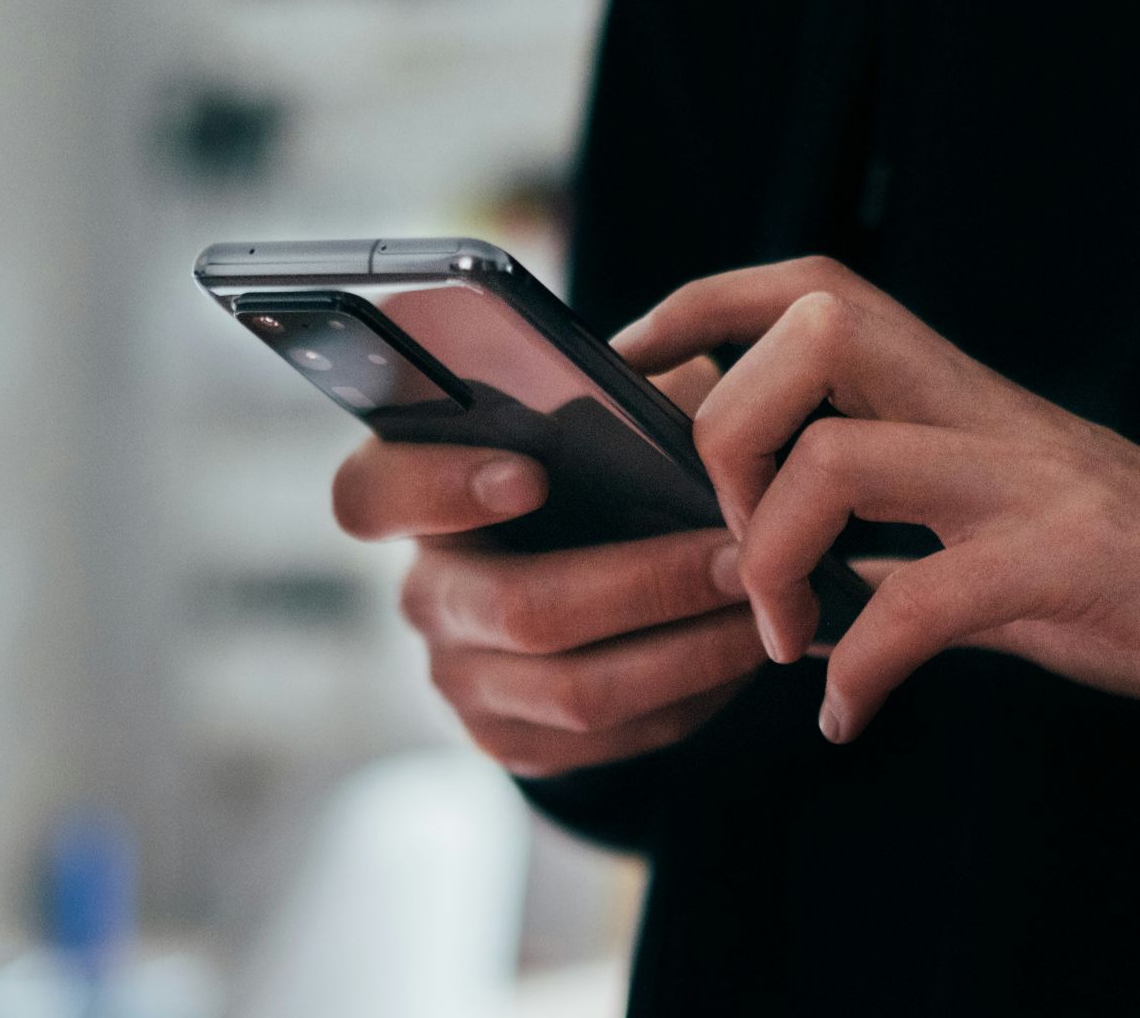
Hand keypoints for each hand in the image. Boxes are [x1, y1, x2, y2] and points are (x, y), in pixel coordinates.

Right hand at [332, 358, 762, 776]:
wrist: (588, 579)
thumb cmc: (594, 472)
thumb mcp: (598, 417)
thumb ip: (619, 399)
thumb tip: (685, 404)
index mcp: (416, 495)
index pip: (373, 494)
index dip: (441, 488)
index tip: (531, 474)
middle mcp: (425, 593)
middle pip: (519, 609)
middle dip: (648, 585)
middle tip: (741, 557)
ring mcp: (461, 679)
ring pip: (577, 690)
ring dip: (689, 651)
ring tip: (766, 609)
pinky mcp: (511, 741)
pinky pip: (610, 738)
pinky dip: (690, 697)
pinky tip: (741, 654)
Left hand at [613, 257, 1139, 742]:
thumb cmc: (1112, 570)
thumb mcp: (980, 527)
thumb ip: (881, 528)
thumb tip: (761, 557)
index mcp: (951, 389)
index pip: (811, 286)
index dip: (703, 305)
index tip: (631, 365)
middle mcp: (982, 408)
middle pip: (812, 334)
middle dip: (728, 436)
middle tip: (731, 546)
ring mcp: (1025, 477)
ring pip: (841, 458)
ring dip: (775, 559)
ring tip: (784, 638)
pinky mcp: (1066, 560)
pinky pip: (924, 602)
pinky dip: (863, 667)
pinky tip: (848, 714)